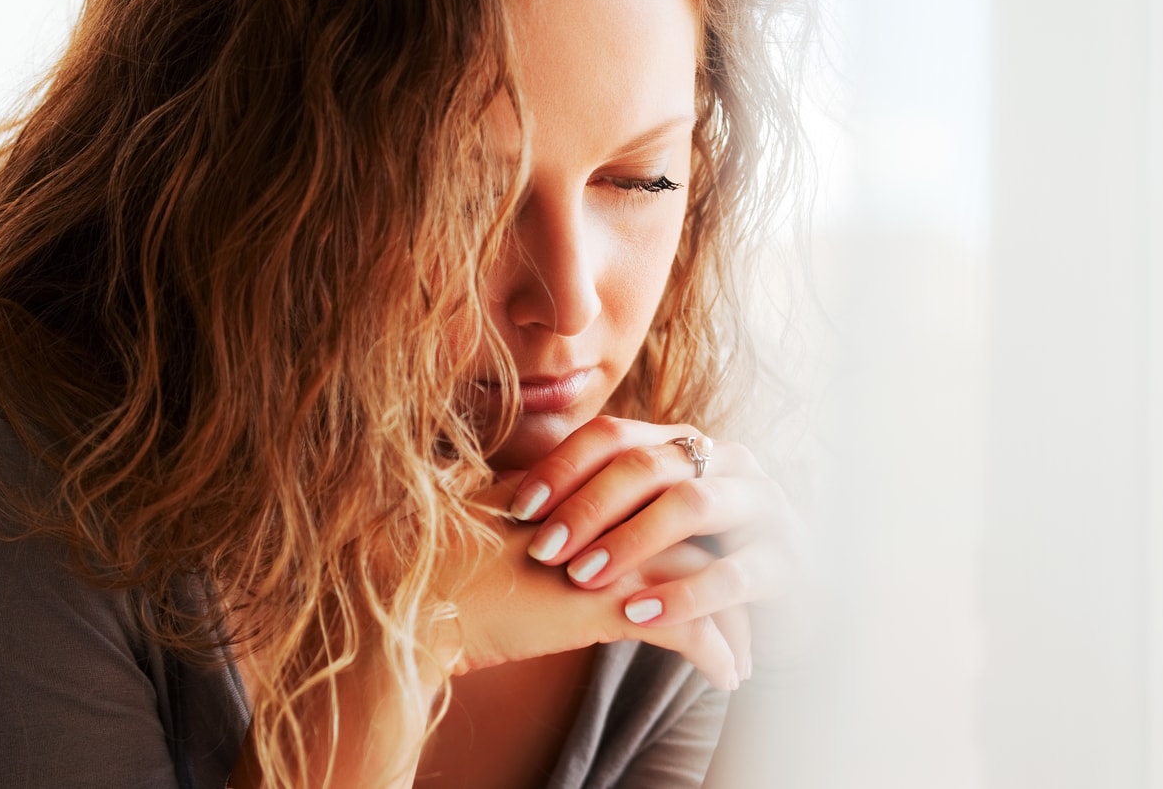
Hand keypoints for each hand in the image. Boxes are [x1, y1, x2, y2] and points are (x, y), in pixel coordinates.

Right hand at [436, 477, 744, 689]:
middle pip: (697, 530)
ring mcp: (613, 553)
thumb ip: (527, 499)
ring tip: (748, 653)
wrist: (413, 597)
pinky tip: (729, 678)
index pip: (664, 496)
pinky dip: (717, 653)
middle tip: (750, 604)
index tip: (715, 556)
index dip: (693, 529)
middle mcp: (608, 511)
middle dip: (729, 572)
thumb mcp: (489, 511)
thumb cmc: (441, 561)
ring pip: (702, 578)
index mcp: (585, 485)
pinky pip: (688, 627)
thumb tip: (522, 495)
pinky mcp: (611, 603)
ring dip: (733, 618)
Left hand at [503, 416, 802, 677]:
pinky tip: (640, 616)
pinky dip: (682, 594)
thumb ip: (597, 505)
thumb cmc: (693, 559)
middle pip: (648, 465)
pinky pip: (732, 572)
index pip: (613, 435)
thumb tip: (501, 497)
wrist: (783, 600)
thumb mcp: (646, 522)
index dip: (562, 466)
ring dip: (632, 541)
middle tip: (542, 550)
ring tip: (584, 578)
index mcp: (683, 444)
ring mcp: (762, 507)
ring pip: (691, 505)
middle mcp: (726, 461)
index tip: (517, 509)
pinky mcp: (786, 561)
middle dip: (589, 507)